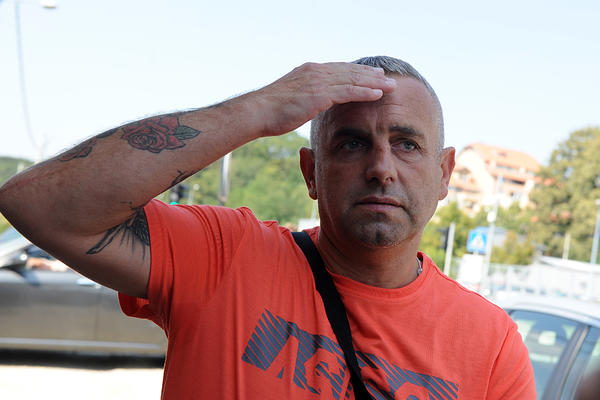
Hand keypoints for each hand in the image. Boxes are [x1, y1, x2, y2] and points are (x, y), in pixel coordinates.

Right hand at [249, 62, 396, 136]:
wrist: (257, 111)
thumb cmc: (269, 111)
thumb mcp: (289, 98)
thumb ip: (304, 96)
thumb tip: (310, 102)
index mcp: (309, 72)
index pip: (338, 69)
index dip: (356, 72)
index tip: (370, 74)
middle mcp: (316, 72)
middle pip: (350, 71)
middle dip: (370, 75)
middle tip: (386, 77)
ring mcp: (318, 82)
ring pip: (353, 80)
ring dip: (374, 83)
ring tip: (391, 86)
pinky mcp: (320, 94)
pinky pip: (348, 92)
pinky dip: (365, 92)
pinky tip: (378, 94)